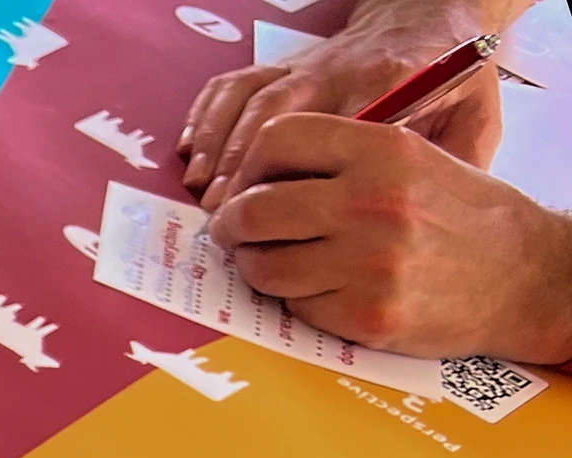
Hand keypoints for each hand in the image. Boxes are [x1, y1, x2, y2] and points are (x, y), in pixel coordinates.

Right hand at [181, 5, 502, 209]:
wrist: (430, 17)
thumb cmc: (455, 77)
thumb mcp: (477, 117)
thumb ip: (456, 167)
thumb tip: (427, 224)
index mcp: (394, 83)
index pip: (342, 130)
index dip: (307, 175)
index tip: (286, 221)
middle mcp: (341, 71)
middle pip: (281, 115)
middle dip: (246, 166)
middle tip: (227, 216)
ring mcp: (308, 67)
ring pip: (252, 99)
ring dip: (221, 146)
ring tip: (202, 192)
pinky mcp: (285, 66)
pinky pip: (236, 82)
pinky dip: (208, 114)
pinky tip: (191, 150)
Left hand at [207, 113, 571, 363]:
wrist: (527, 279)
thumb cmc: (463, 218)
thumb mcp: (415, 160)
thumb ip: (343, 158)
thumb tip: (254, 177)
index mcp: (383, 151)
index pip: (278, 139)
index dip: (249, 165)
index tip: (245, 184)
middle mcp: (373, 202)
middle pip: (254, 208)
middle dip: (231, 224)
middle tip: (232, 232)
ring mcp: (369, 262)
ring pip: (264, 265)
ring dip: (256, 267)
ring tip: (272, 263)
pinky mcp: (367, 314)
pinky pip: (295, 306)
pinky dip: (295, 300)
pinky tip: (318, 291)